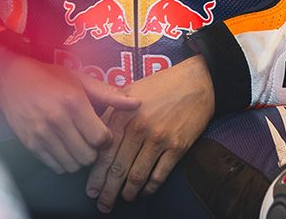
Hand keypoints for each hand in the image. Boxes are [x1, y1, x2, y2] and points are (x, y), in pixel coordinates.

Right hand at [0, 56, 141, 174]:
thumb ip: (109, 94)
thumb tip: (137, 103)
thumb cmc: (48, 77)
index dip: (106, 139)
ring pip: (73, 165)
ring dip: (79, 158)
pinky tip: (62, 147)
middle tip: (89, 139)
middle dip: (94, 151)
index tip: (102, 132)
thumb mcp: (80, 79)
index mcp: (73, 103)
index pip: (101, 139)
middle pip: (89, 156)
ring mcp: (42, 134)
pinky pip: (56, 166)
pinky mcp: (31, 144)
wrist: (10, 78)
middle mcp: (57, 120)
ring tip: (76, 143)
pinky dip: (63, 162)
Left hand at [85, 55, 214, 211]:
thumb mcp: (129, 91)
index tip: (90, 188)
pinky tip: (144, 192)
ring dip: (128, 193)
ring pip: (137, 175)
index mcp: (123, 114)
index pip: (104, 151)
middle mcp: (139, 128)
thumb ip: (112, 111)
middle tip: (102, 203)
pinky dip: (150, 188)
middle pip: (118, 167)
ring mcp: (159, 139)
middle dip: (108, 189)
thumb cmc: (161, 86)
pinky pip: (160, 175)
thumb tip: (95, 132)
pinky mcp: (177, 147)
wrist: (195, 82)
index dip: (96, 174)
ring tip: (122, 200)